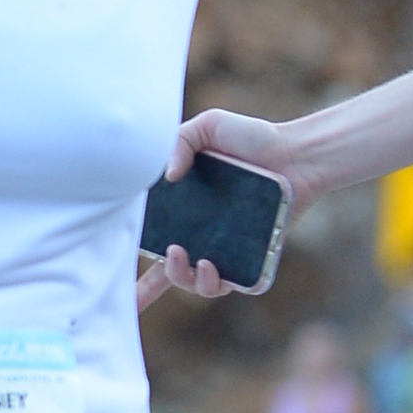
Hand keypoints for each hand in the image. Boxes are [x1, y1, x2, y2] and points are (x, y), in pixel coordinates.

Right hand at [134, 109, 301, 311]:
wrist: (296, 153)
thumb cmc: (253, 139)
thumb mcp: (207, 127)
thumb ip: (179, 142)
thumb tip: (168, 177)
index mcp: (184, 211)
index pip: (152, 241)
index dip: (131, 262)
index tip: (116, 281)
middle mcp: (202, 234)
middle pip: (171, 270)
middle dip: (159, 279)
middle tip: (173, 252)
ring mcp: (226, 249)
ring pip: (199, 283)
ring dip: (190, 280)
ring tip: (197, 261)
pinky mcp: (253, 260)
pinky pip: (234, 284)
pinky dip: (219, 284)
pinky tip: (214, 268)